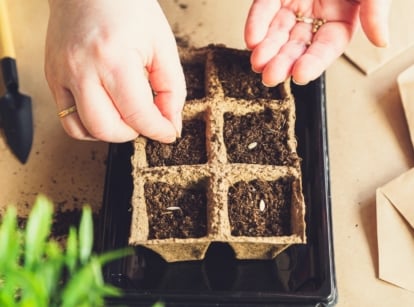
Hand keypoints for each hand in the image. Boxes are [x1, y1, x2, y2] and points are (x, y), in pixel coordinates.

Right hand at [45, 0, 185, 142]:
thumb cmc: (125, 6)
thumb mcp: (161, 44)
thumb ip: (172, 88)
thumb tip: (170, 123)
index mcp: (113, 58)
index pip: (138, 114)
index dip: (159, 130)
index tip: (168, 133)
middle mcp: (81, 69)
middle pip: (106, 128)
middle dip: (133, 133)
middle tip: (145, 120)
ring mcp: (61, 74)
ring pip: (82, 130)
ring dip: (109, 132)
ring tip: (124, 116)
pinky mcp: (52, 77)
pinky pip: (66, 118)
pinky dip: (88, 125)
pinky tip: (105, 112)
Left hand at [244, 0, 390, 85]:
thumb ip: (376, 10)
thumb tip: (382, 41)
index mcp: (341, 17)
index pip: (326, 46)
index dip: (314, 61)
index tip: (301, 75)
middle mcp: (316, 14)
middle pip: (298, 44)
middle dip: (283, 61)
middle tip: (271, 76)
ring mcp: (295, 2)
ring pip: (278, 32)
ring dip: (267, 49)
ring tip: (258, 63)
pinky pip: (264, 7)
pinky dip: (258, 23)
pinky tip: (252, 39)